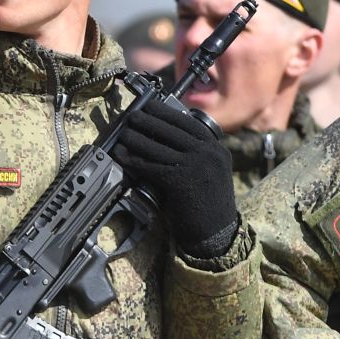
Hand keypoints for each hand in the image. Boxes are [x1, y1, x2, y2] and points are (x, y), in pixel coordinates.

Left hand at [112, 94, 238, 258]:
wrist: (216, 231)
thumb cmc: (209, 202)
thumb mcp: (211, 171)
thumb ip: (196, 153)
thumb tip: (166, 137)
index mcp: (216, 149)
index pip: (189, 123)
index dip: (166, 114)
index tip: (151, 107)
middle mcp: (208, 154)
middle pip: (172, 130)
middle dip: (148, 121)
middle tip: (132, 116)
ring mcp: (195, 166)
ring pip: (158, 147)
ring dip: (136, 138)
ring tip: (123, 133)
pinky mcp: (180, 181)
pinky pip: (151, 166)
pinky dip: (134, 159)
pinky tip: (123, 155)